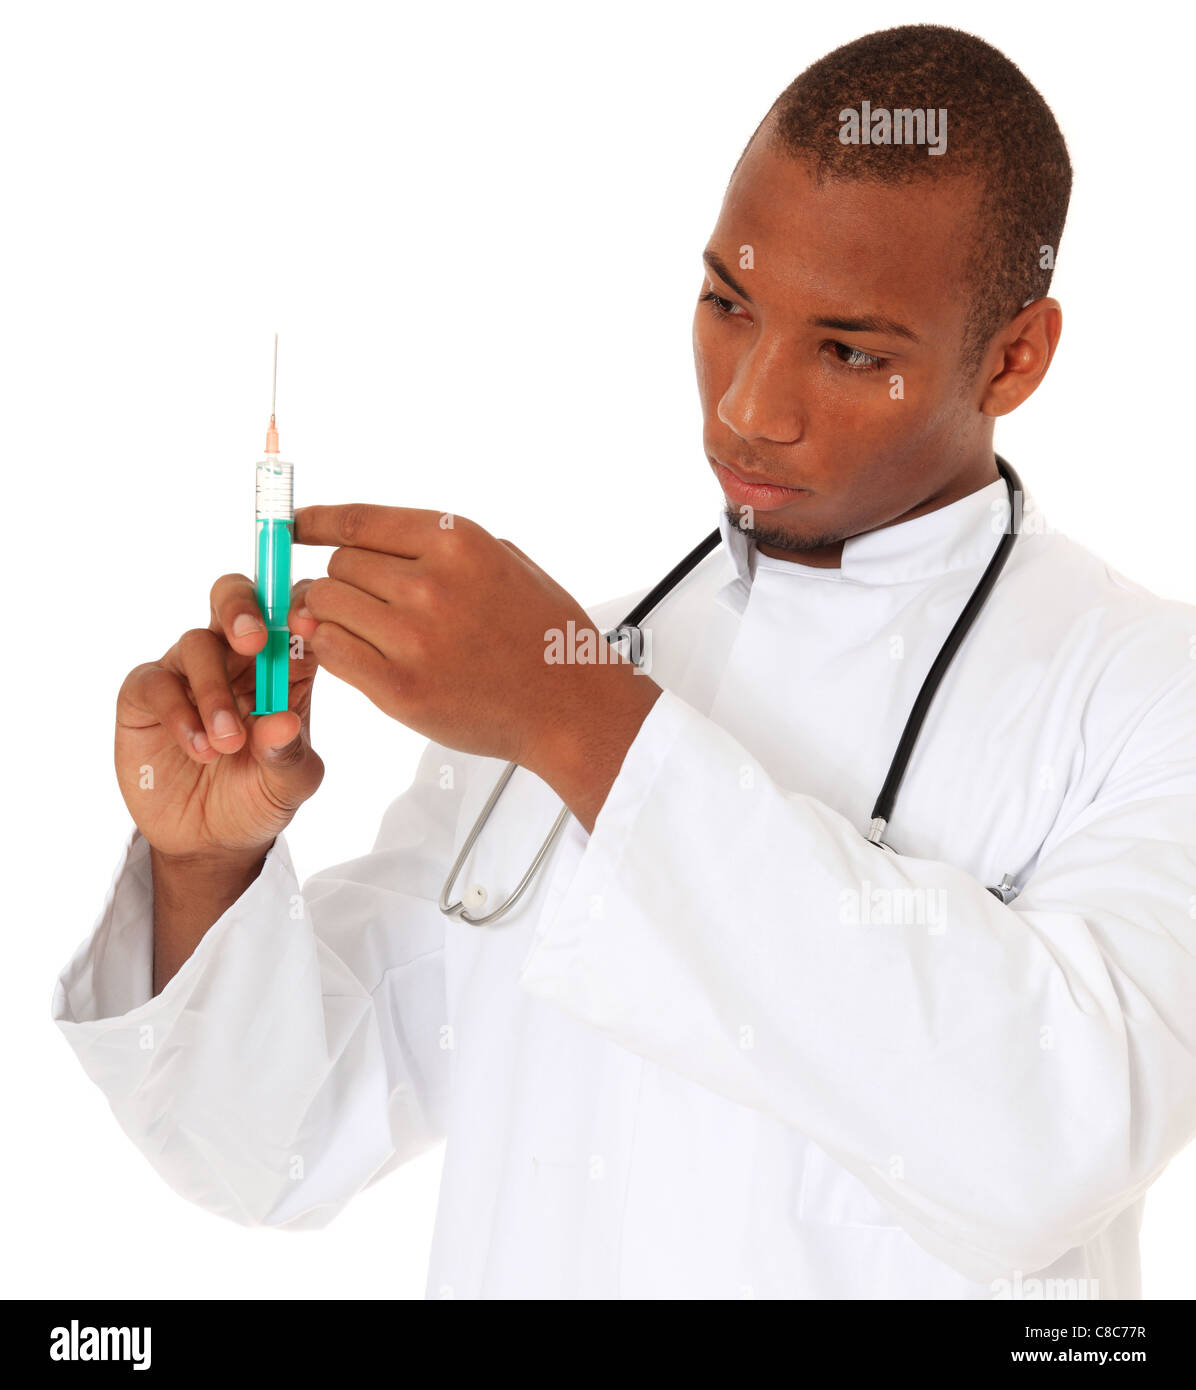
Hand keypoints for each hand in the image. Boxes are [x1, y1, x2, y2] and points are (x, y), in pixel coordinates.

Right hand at [115, 574, 324, 863]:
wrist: (210, 841)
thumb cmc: (260, 798)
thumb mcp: (290, 784)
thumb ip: (290, 753)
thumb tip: (282, 721)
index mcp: (285, 665)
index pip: (295, 612)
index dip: (302, 606)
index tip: (307, 626)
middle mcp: (237, 657)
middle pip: (235, 597)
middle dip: (243, 608)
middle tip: (253, 642)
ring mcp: (190, 670)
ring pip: (197, 643)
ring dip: (214, 692)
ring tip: (227, 745)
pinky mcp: (147, 693)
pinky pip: (158, 682)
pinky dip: (180, 714)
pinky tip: (200, 749)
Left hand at [291, 505, 649, 779]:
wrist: (570, 706)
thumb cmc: (543, 636)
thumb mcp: (504, 561)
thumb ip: (437, 549)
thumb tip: (368, 545)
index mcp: (457, 541)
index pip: (358, 520)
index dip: (316, 522)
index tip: (294, 526)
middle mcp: (430, 582)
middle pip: (338, 564)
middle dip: (341, 581)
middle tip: (354, 602)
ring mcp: (412, 635)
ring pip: (326, 604)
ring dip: (331, 615)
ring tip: (357, 630)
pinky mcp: (398, 685)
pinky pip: (330, 650)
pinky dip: (331, 649)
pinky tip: (353, 655)